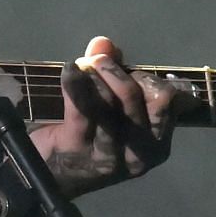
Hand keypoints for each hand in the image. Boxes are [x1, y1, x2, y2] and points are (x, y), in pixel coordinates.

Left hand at [31, 35, 178, 195]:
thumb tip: (104, 43)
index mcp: (157, 143)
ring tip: (82, 66)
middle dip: (118, 72)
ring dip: (96, 76)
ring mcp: (110, 155)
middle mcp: (140, 153)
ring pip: (110, 101)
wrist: (49, 173)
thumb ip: (113, 73)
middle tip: (100, 62)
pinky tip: (69, 71)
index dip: (146, 78)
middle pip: (138, 97)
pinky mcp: (79, 149)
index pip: (166, 99)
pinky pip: (82, 109)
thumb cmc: (88, 136)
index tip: (129, 71)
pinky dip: (76, 83)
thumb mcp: (110, 106)